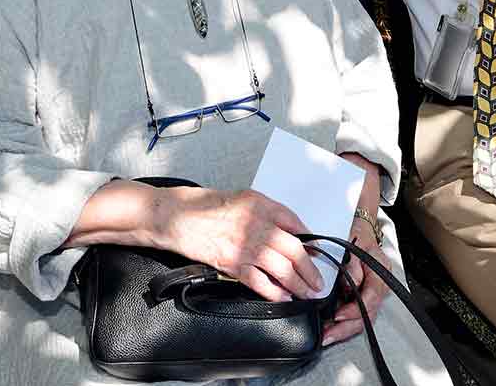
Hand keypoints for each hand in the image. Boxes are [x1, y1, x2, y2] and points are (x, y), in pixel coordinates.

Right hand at [155, 187, 324, 302]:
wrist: (177, 215)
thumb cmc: (206, 206)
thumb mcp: (242, 199)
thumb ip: (266, 212)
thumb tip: (290, 232)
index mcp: (261, 204)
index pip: (295, 223)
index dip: (310, 240)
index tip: (317, 252)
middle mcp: (257, 224)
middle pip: (294, 249)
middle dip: (310, 269)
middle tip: (318, 281)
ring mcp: (245, 245)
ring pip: (281, 268)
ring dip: (298, 284)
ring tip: (306, 293)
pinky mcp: (231, 263)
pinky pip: (259, 281)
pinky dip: (274, 291)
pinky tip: (283, 297)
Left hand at [322, 213, 390, 345]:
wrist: (360, 229)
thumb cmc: (357, 234)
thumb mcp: (355, 244)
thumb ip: (353, 265)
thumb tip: (349, 285)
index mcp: (381, 273)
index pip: (371, 298)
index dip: (354, 310)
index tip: (337, 316)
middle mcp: (379, 286)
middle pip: (367, 315)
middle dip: (346, 328)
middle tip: (328, 336)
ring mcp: (373, 293)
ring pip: (362, 318)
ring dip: (344, 328)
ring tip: (326, 335)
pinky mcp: (364, 296)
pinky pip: (356, 313)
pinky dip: (344, 322)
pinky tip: (330, 327)